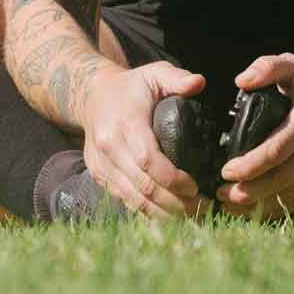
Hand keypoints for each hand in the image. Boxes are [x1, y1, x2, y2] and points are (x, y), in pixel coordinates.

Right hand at [83, 62, 206, 219]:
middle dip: (174, 204)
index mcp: (124, 124)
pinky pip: (124, 200)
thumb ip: (176, 78)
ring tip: (191, 218)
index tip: (195, 188)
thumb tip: (199, 83)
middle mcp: (109, 148)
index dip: (172, 179)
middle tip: (203, 209)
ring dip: (163, 214)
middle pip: (142, 186)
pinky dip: (147, 214)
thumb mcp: (154, 73)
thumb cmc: (131, 87)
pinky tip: (169, 219)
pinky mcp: (99, 176)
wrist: (91, 96)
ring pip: (132, 199)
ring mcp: (101, 165)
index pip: (147, 160)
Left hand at [216, 55, 293, 218]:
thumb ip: (267, 67)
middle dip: (249, 192)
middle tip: (221, 195)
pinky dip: (280, 206)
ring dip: (261, 204)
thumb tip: (242, 81)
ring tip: (232, 206)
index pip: (276, 151)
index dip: (249, 166)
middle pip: (283, 178)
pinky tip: (257, 208)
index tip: (225, 172)